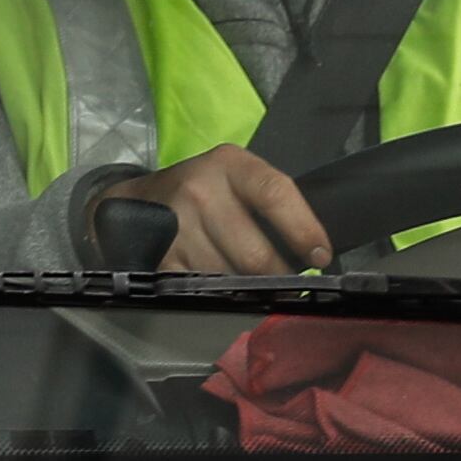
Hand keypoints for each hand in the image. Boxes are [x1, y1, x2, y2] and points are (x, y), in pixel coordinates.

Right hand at [97, 144, 330, 274]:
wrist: (140, 199)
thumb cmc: (203, 191)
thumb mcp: (236, 177)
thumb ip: (273, 202)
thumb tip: (313, 248)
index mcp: (229, 165)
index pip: (276, 194)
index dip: (304, 230)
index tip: (320, 255)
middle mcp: (201, 191)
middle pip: (256, 254)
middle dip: (278, 274)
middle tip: (284, 277)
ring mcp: (178, 226)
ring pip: (231, 278)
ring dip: (245, 287)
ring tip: (242, 275)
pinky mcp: (161, 258)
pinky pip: (202, 290)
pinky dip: (216, 295)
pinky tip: (217, 284)